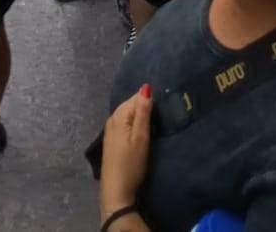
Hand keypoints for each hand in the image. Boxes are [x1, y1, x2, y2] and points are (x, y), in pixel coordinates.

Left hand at [100, 85, 152, 215]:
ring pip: (128, 114)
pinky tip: (143, 129)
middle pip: (130, 105)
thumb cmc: (132, 163)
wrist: (117, 189)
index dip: (149, 99)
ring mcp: (110, 129)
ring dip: (140, 114)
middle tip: (163, 111)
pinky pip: (125, 123)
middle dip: (144, 105)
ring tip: (156, 119)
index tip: (165, 104)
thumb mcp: (141, 137)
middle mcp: (112, 119)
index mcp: (118, 116)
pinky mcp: (112, 139)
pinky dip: (134, 122)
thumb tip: (145, 87)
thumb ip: (143, 113)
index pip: (135, 98)